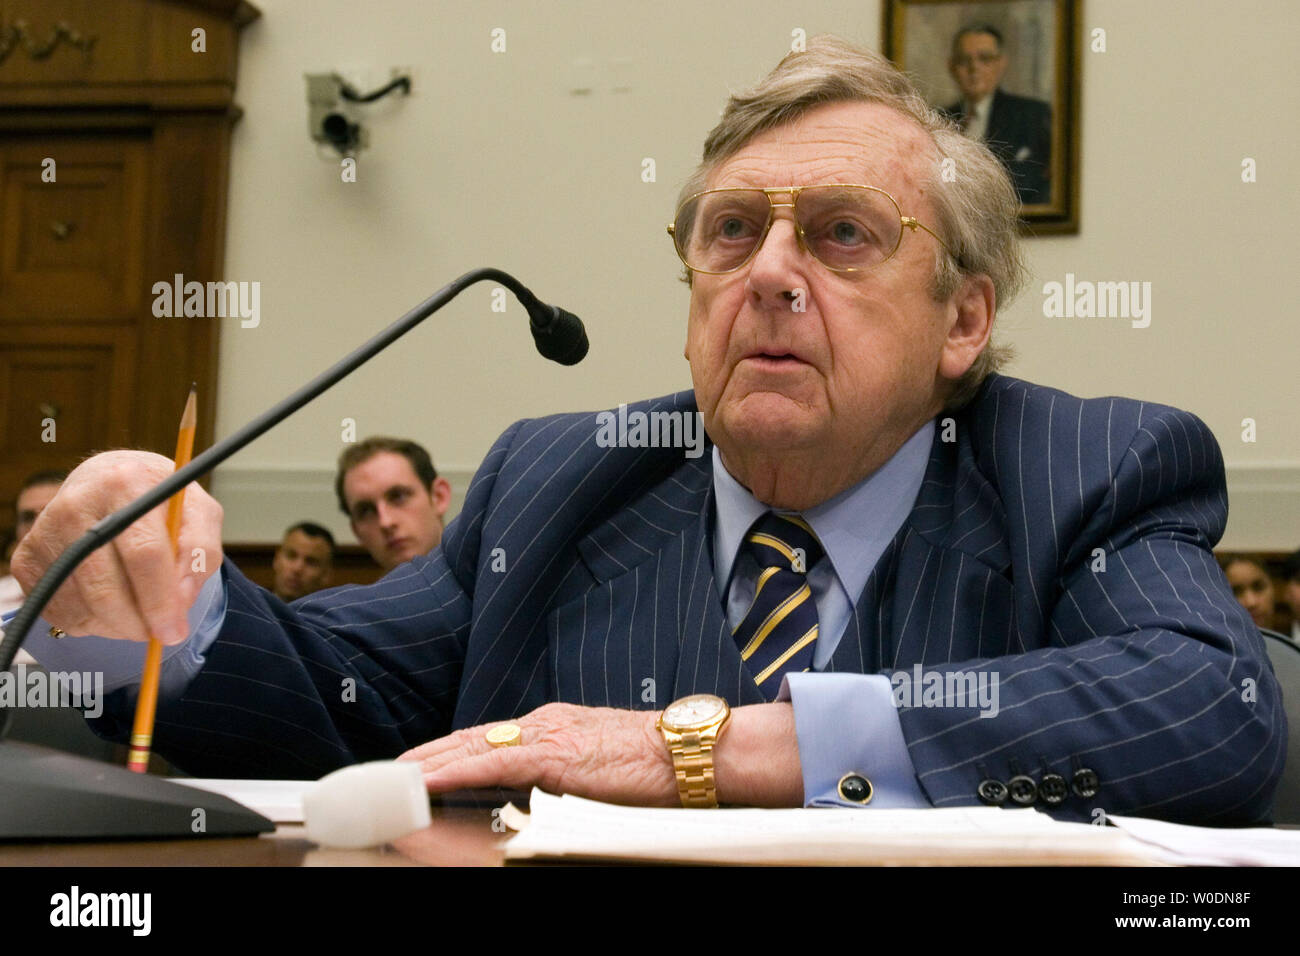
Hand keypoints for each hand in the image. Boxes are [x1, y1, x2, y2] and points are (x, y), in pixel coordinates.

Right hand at [11, 450, 223, 644]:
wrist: (109, 484)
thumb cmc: (161, 504)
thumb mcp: (198, 515)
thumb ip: (201, 553)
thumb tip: (179, 602)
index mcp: (126, 485)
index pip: (144, 553)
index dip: (160, 600)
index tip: (174, 632)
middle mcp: (77, 504)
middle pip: (105, 587)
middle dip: (136, 623)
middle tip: (157, 633)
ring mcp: (45, 531)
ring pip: (80, 605)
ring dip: (114, 625)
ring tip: (137, 611)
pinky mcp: (26, 557)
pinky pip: (57, 609)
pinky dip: (88, 621)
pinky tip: (108, 604)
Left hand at [397, 700, 804, 806]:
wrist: (690, 750)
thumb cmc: (657, 764)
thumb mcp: (600, 765)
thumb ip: (566, 773)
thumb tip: (538, 796)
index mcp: (555, 726)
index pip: (488, 738)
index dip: (448, 751)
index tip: (417, 764)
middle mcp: (543, 722)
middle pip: (470, 739)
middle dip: (426, 755)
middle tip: (387, 771)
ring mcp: (546, 734)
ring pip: (471, 746)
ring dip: (428, 762)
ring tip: (392, 776)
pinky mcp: (553, 753)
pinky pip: (491, 762)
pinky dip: (454, 769)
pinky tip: (427, 778)